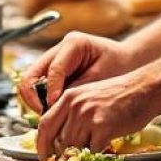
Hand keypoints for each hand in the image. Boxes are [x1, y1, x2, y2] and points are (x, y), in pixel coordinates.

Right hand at [17, 32, 134, 113]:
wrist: (128, 62)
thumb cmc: (119, 68)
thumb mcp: (101, 79)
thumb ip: (78, 89)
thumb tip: (57, 106)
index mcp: (73, 44)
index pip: (54, 69)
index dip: (51, 91)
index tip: (54, 107)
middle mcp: (59, 49)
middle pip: (31, 74)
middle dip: (34, 97)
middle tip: (45, 115)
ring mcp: (53, 59)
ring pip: (31, 81)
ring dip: (36, 100)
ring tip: (49, 116)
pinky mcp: (53, 71)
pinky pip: (40, 87)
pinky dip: (42, 100)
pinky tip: (53, 112)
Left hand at [34, 71, 160, 160]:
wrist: (144, 89)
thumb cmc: (120, 95)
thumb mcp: (89, 97)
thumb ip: (73, 113)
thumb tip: (62, 140)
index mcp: (68, 97)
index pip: (45, 124)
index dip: (42, 144)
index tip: (44, 155)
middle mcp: (74, 105)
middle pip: (59, 139)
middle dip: (63, 154)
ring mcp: (88, 116)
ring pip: (75, 146)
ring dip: (82, 154)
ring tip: (91, 152)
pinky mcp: (103, 127)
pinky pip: (93, 150)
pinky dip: (97, 154)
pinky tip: (104, 149)